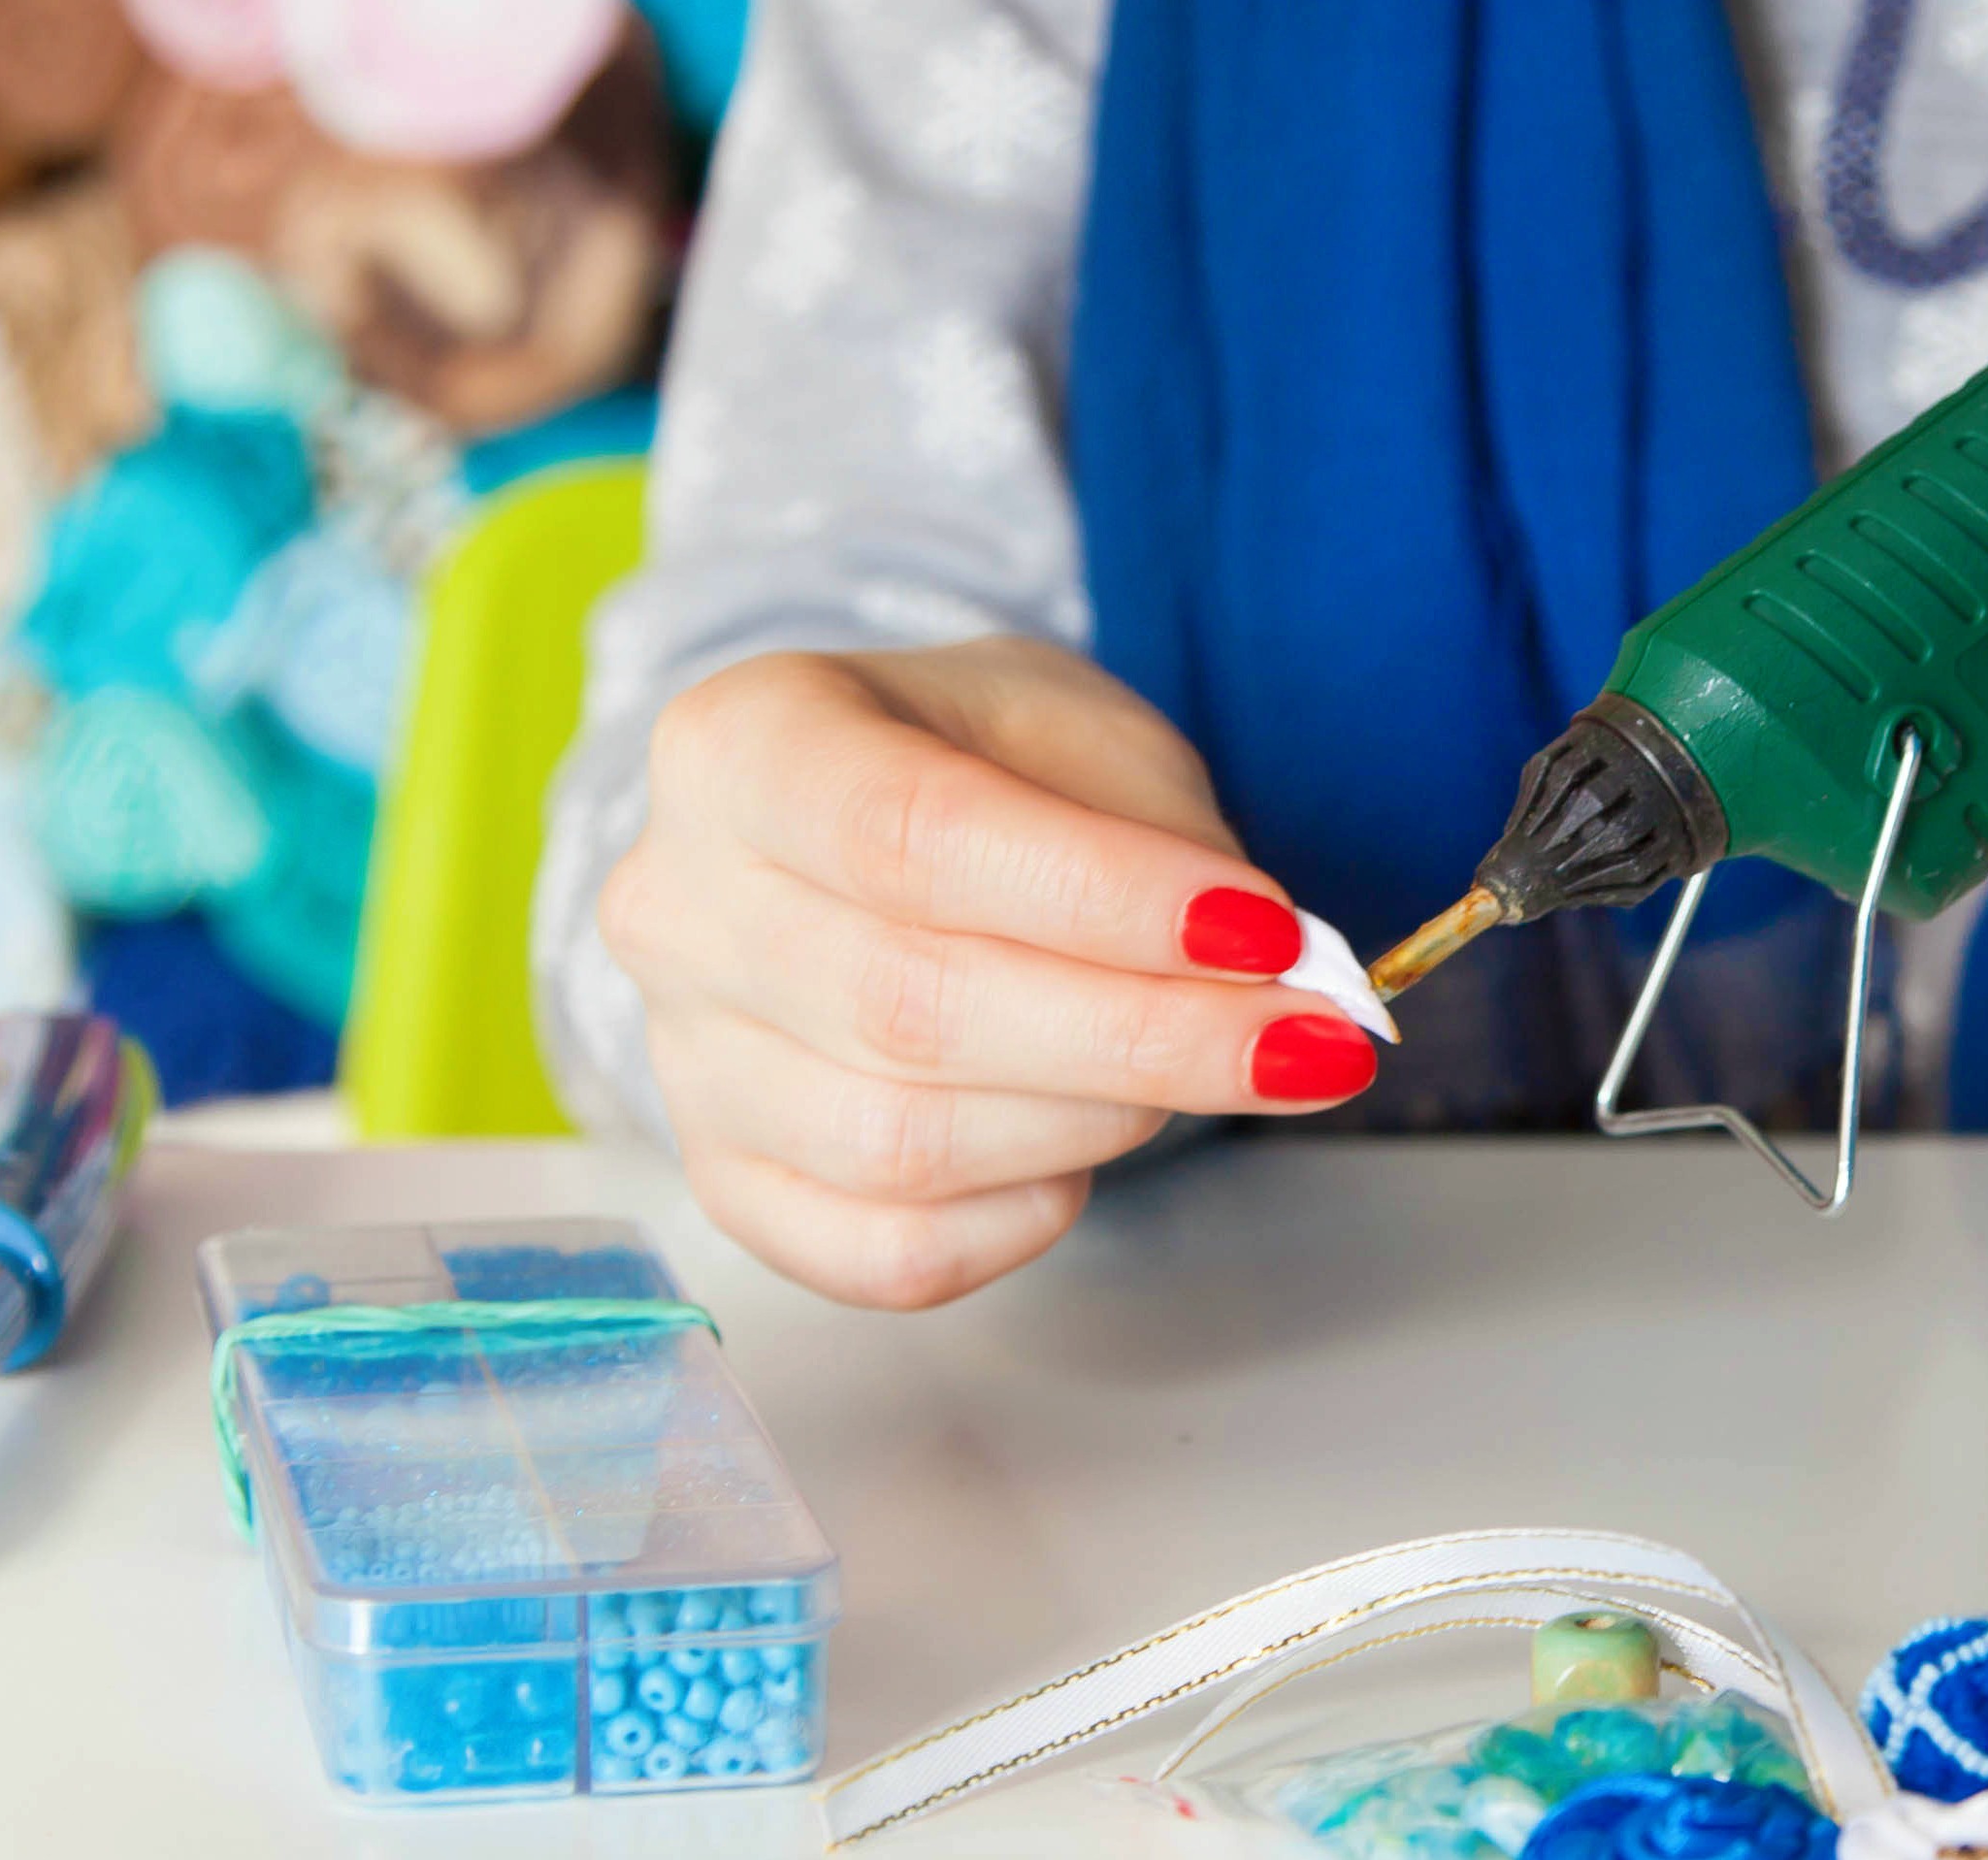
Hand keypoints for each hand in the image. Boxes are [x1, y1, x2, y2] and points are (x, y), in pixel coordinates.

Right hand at [599, 636, 1378, 1307]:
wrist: (863, 828)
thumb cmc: (972, 767)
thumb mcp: (1072, 734)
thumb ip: (1153, 839)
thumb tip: (1261, 970)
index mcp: (737, 748)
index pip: (908, 837)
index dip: (1098, 899)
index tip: (1264, 928)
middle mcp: (676, 908)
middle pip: (911, 1006)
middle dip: (1145, 1035)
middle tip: (1311, 1037)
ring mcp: (687, 1062)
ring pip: (904, 1146)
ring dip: (1103, 1122)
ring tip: (1214, 1070)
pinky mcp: (732, 1182)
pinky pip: (887, 1253)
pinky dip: (1021, 1217)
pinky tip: (1088, 1151)